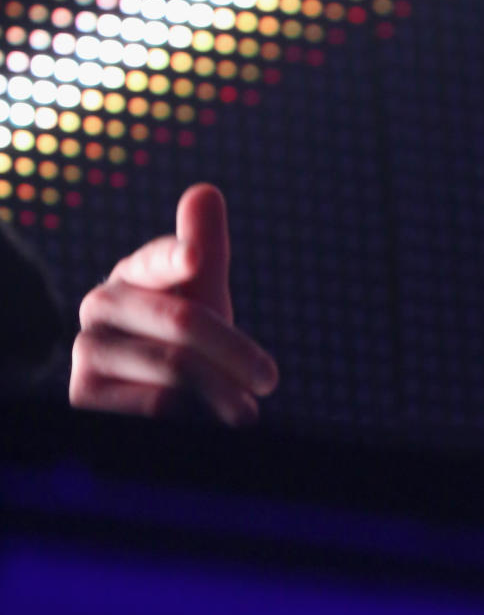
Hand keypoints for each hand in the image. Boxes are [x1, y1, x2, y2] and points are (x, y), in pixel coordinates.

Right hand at [70, 184, 277, 424]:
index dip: (176, 257)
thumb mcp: (203, 294)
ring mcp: (87, 349)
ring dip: (219, 392)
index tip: (196, 259)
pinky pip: (149, 404)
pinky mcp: (83, 395)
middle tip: (270, 381)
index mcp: (133, 273)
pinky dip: (185, 417)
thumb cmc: (189, 340)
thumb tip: (205, 191)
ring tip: (247, 413)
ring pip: (171, 366)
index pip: (156, 259)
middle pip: (181, 320)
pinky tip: (198, 423)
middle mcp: (101, 304)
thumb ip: (204, 247)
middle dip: (233, 352)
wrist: (159, 406)